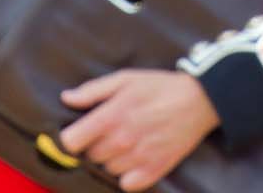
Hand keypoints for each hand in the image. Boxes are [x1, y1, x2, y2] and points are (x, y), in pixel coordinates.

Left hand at [59, 69, 219, 190]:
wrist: (196, 101)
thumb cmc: (156, 87)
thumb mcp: (123, 79)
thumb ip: (92, 91)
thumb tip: (66, 99)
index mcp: (111, 116)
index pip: (72, 141)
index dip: (67, 139)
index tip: (72, 134)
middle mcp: (122, 141)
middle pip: (90, 156)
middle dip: (91, 146)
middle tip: (104, 132)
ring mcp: (139, 158)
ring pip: (107, 170)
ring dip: (109, 159)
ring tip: (121, 143)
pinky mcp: (154, 171)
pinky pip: (127, 184)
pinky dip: (125, 175)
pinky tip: (132, 159)